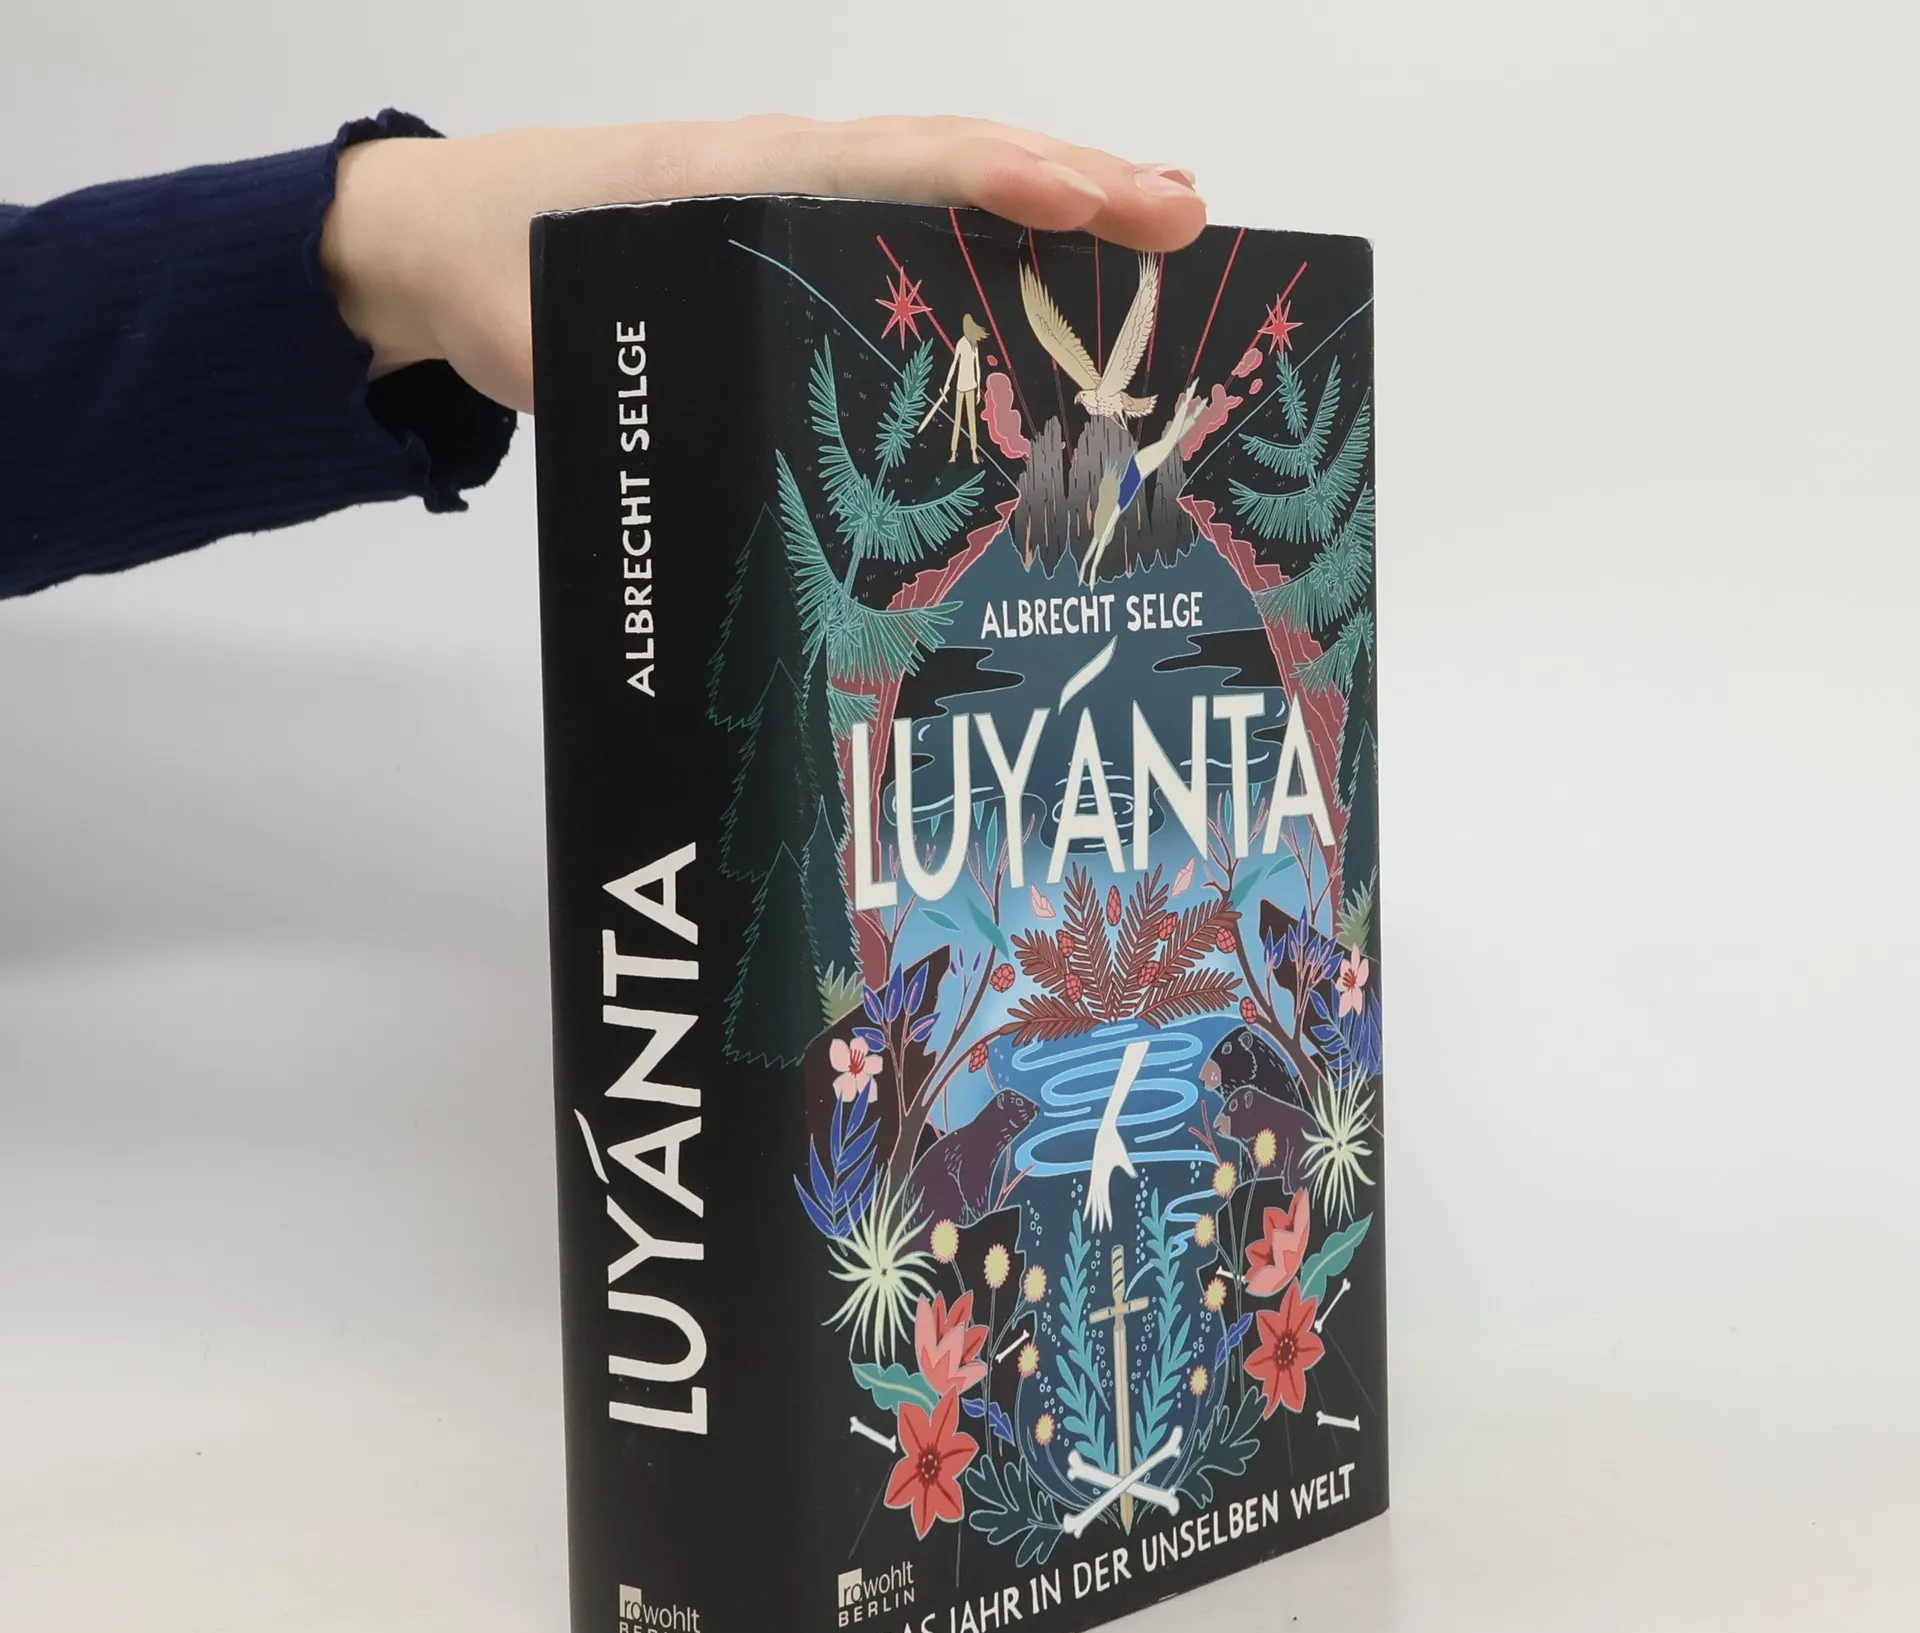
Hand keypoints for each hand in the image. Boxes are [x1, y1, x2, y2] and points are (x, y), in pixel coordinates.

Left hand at [320, 115, 1206, 412]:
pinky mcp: (803, 242)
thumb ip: (625, 373)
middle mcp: (791, 173)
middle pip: (952, 160)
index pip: (889, 163)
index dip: (991, 183)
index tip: (1082, 204)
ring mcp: (805, 202)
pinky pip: (917, 228)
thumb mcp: (551, 332)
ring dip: (1059, 208)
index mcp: (740, 177)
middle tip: (1186, 217)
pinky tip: (1059, 279)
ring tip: (1162, 234)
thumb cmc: (502, 276)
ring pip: (949, 190)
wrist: (450, 243)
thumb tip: (714, 459)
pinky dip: (999, 241)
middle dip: (1075, 184)